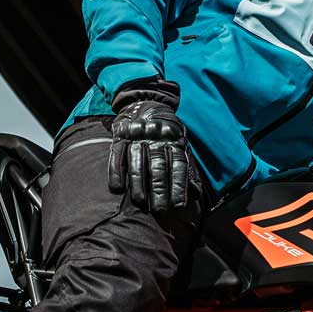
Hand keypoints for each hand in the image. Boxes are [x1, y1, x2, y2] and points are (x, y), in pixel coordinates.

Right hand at [107, 83, 189, 212]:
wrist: (144, 100)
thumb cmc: (166, 131)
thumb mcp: (180, 143)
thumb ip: (187, 168)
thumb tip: (196, 194)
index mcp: (174, 138)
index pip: (178, 164)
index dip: (178, 186)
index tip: (178, 205)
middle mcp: (157, 135)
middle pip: (158, 166)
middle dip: (160, 190)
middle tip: (160, 210)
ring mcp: (137, 134)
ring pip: (138, 162)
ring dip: (138, 184)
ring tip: (141, 203)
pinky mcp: (120, 134)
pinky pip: (117, 155)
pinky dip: (116, 172)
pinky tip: (117, 189)